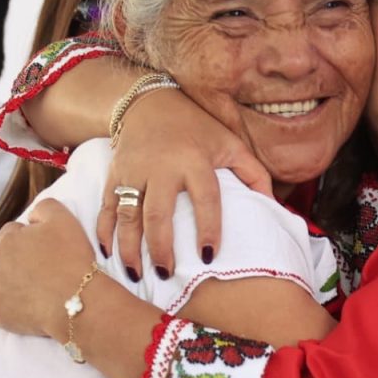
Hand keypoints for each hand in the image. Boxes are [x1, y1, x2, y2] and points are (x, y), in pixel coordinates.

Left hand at [0, 200, 98, 338]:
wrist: (77, 302)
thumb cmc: (72, 260)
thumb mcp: (64, 219)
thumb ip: (44, 207)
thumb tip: (30, 216)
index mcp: (8, 237)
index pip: (11, 232)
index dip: (27, 239)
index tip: (42, 250)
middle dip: (10, 258)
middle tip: (34, 269)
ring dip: (1, 278)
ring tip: (24, 286)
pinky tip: (8, 303)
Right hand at [101, 87, 271, 279]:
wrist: (151, 102)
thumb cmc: (197, 128)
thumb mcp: (230, 143)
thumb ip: (253, 173)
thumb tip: (274, 206)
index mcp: (194, 160)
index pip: (205, 198)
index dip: (208, 228)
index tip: (209, 256)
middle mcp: (161, 167)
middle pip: (158, 212)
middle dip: (160, 247)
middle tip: (166, 273)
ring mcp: (134, 171)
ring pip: (127, 214)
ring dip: (129, 247)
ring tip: (138, 275)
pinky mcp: (114, 174)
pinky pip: (106, 207)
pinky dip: (103, 231)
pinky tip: (107, 253)